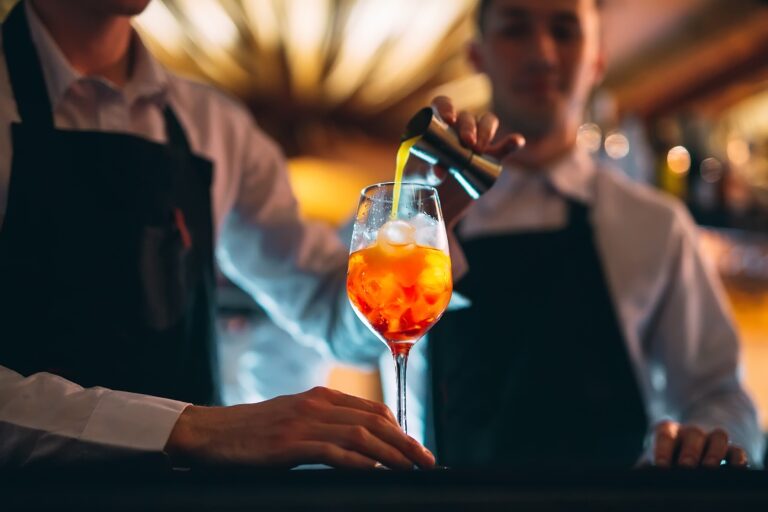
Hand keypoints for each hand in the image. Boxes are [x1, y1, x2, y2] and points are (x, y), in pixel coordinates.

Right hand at [165, 386, 434, 469]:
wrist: (209, 433)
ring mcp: (302, 422)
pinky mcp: (288, 444)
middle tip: (428, 463)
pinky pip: (331, 451)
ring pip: (359, 434)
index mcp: (320, 397)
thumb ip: (323, 427)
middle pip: (374, 420)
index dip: (401, 429)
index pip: (373, 410)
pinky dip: (357, 461)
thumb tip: (358, 448)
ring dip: (391, 454)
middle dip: (406, 443)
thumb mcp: (292, 421)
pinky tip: (374, 471)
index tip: (417, 449)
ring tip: (411, 471)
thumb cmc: (251, 432)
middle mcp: (316, 404)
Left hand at [429, 96, 524, 227]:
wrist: (436, 201)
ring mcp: (475, 141)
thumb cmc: (419, 183)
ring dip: (486, 131)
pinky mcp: (490, 157)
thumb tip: (439, 170)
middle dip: (469, 126)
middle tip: (468, 143)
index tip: (448, 119)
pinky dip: (512, 142)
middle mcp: (457, 128)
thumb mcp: (417, 178)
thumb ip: (426, 172)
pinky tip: (516, 142)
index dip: (446, 107)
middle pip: (467, 116)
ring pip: (487, 122)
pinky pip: (504, 146)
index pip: (442, 104)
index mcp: (436, 125)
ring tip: (479, 150)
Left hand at [652, 420, 747, 468]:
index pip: (664, 435)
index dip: (661, 449)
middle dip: (690, 450)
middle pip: (693, 434)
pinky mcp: (731, 449)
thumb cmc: (667, 455)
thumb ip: (645, 466)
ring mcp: (713, 438)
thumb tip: (637, 478)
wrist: (692, 443)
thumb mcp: (654, 457)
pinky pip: (737, 450)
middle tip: (686, 466)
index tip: (660, 465)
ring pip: (718, 436)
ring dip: (714, 452)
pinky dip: (738, 458)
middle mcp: (691, 431)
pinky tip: (736, 469)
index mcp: (668, 431)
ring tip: (710, 467)